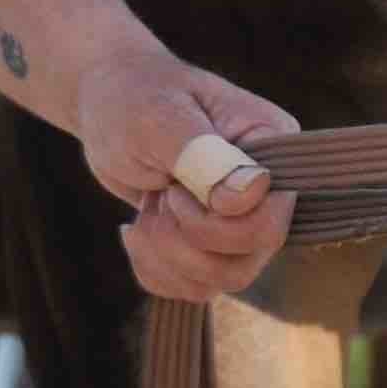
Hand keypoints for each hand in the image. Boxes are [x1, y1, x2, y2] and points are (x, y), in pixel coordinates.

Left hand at [73, 35, 299, 303]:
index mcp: (275, 148)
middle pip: (249, 259)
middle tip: (156, 199)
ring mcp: (243, 219)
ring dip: (166, 256)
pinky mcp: (212, 242)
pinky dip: (154, 270)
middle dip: (184, 243)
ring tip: (146, 211)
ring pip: (222, 280)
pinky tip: (139, 227)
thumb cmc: (136, 100)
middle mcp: (270, 188)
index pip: (271, 220)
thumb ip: (206, 158)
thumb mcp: (161, 121)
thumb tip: (251, 195)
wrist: (111, 104)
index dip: (213, 224)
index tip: (171, 185)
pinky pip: (193, 287)